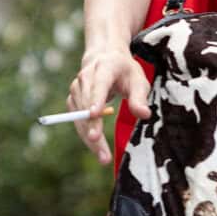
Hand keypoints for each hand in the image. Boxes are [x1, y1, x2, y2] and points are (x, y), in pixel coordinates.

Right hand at [68, 45, 149, 164]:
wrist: (104, 57)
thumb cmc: (125, 71)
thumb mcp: (139, 80)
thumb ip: (140, 98)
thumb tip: (144, 115)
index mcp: (104, 67)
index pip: (99, 84)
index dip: (96, 99)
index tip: (94, 114)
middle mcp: (86, 77)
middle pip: (87, 105)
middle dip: (94, 129)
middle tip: (103, 153)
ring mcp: (76, 88)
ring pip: (80, 117)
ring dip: (91, 139)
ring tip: (104, 158)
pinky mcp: (73, 99)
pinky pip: (77, 121)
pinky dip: (87, 135)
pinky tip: (98, 150)